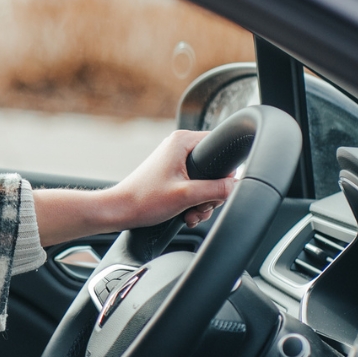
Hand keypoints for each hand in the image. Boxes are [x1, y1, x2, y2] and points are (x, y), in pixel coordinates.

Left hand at [107, 129, 235, 229]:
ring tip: (190, 214)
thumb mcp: (187, 195)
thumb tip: (237, 185)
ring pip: (205, 182)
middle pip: (215, 169)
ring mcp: (174, 161)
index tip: (216, 190)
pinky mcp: (171, 175)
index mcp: (182, 141)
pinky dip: (193, 203)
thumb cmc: (145, 200)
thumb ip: (216, 189)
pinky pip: (194, 187)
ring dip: (202, 202)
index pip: (220, 146)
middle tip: (199, 206)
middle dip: (211, 193)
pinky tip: (186, 215)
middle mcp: (179, 147)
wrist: (120, 210)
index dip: (225, 172)